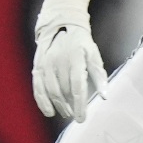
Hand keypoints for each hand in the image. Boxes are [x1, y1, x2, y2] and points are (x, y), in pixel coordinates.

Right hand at [31, 0, 107, 121]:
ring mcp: (46, 63)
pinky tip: (48, 111)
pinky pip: (37, 87)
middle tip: (76, 116)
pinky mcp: (38, 66)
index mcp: (76, 57)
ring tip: (66, 113)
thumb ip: (99, 75)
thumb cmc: (81, 43)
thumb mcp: (94, 54)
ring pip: (51, 91)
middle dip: (70, 107)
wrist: (61, 24)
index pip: (77, 87)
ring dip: (58, 105)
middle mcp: (59, 60)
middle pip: (64, 91)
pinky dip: (41, 101)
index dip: (79, 105)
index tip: (82, 118)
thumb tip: (105, 96)